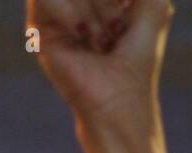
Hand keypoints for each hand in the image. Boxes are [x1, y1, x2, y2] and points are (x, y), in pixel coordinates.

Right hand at [27, 0, 172, 129]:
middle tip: (116, 24)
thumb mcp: (152, 12)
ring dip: (95, 7)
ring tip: (102, 37)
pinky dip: (73, 13)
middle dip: (107, 1)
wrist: (118, 103)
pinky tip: (86, 36)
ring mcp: (56, 9)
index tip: (120, 17)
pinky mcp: (39, 26)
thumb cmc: (136, 64)